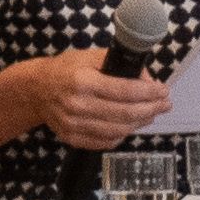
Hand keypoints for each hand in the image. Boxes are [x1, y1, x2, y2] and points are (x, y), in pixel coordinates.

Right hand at [21, 47, 171, 151]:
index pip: (125, 91)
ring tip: (152, 115)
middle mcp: (78, 105)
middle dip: (151, 109)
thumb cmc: (65, 70)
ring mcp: (73, 125)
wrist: (35, 90)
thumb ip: (119, 65)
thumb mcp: (90, 57)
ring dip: (140, 123)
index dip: (149, 93)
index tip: (163, 91)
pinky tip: (131, 125)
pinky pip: (104, 142)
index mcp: (83, 81)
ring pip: (117, 131)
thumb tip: (147, 78)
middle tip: (164, 104)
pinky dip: (122, 135)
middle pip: (125, 113)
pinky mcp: (71, 137)